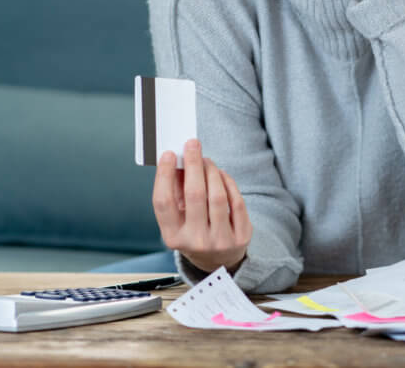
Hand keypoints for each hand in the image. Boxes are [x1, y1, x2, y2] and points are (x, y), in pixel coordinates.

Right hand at [152, 138, 251, 273]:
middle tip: (192, 144)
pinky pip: (236, 201)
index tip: (167, 155)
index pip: (163, 203)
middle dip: (193, 164)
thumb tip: (178, 160)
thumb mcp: (179, 219)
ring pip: (217, 196)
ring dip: (211, 171)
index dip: (164, 176)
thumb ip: (175, 192)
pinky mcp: (241, 236)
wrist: (219, 261)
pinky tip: (221, 174)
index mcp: (173, 238)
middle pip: (194, 195)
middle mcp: (195, 242)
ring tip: (207, 160)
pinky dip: (227, 182)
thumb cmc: (194, 231)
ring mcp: (220, 241)